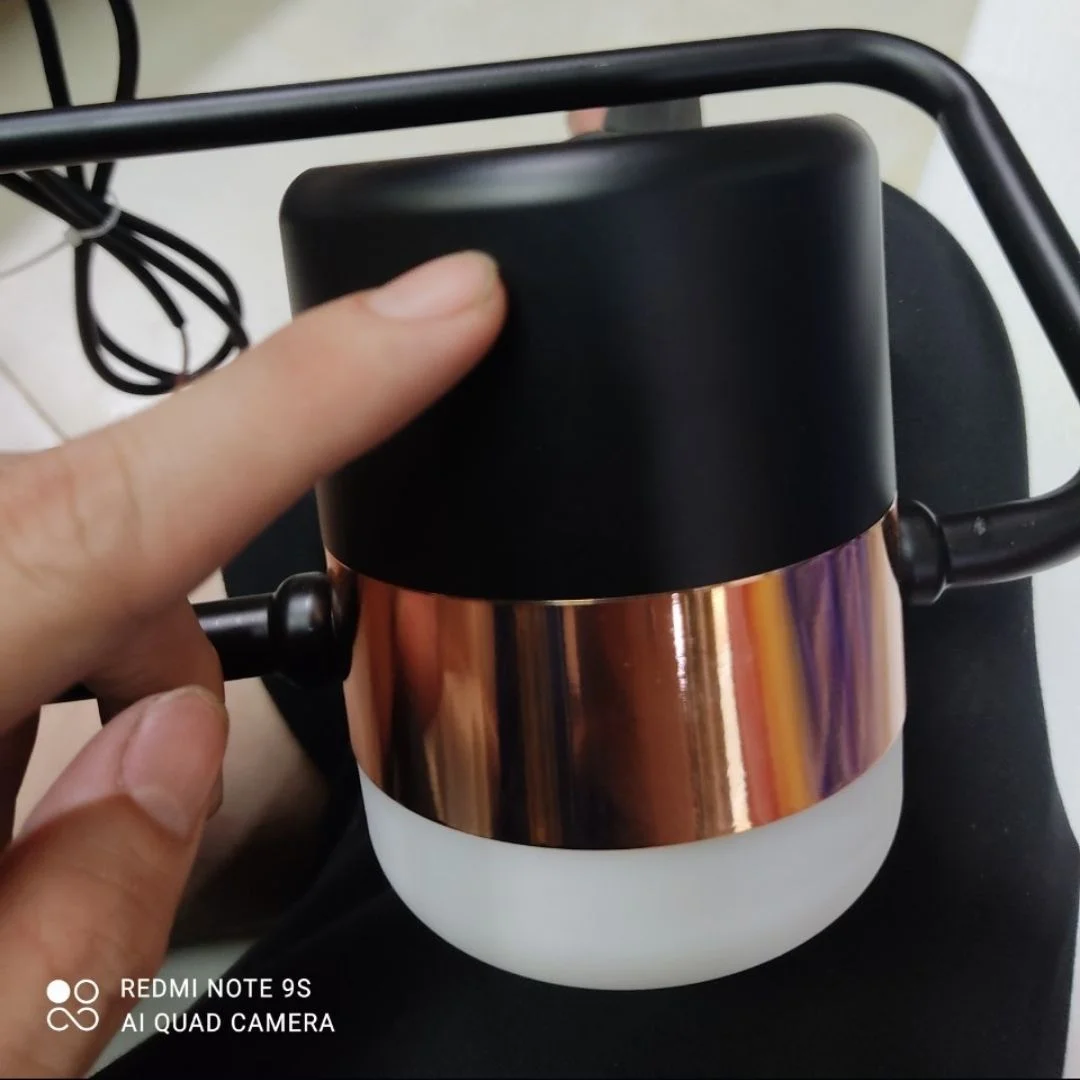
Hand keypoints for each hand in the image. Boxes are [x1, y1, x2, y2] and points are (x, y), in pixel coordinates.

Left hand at [0, 251, 504, 1075]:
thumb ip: (103, 896)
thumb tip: (173, 745)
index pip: (132, 496)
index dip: (318, 390)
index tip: (445, 302)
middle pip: (75, 526)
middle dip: (149, 640)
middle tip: (114, 793)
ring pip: (23, 546)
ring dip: (59, 661)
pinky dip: (5, 653)